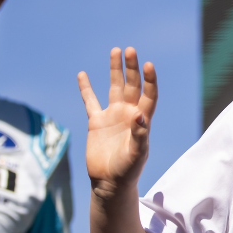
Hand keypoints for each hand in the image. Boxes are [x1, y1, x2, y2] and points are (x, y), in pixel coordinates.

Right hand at [77, 47, 157, 194]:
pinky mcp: (96, 122)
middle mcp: (128, 113)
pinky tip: (82, 74)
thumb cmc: (128, 171)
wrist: (110, 183)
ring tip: (115, 51)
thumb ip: (140, 135)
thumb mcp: (137, 154)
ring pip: (114, 87)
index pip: (149, 94)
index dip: (149, 80)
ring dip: (115, 70)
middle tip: (130, 50)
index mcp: (142, 120)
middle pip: (132, 85)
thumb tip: (139, 116)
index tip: (148, 65)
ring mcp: (112, 116)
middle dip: (131, 68)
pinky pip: (90, 101)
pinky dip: (86, 88)